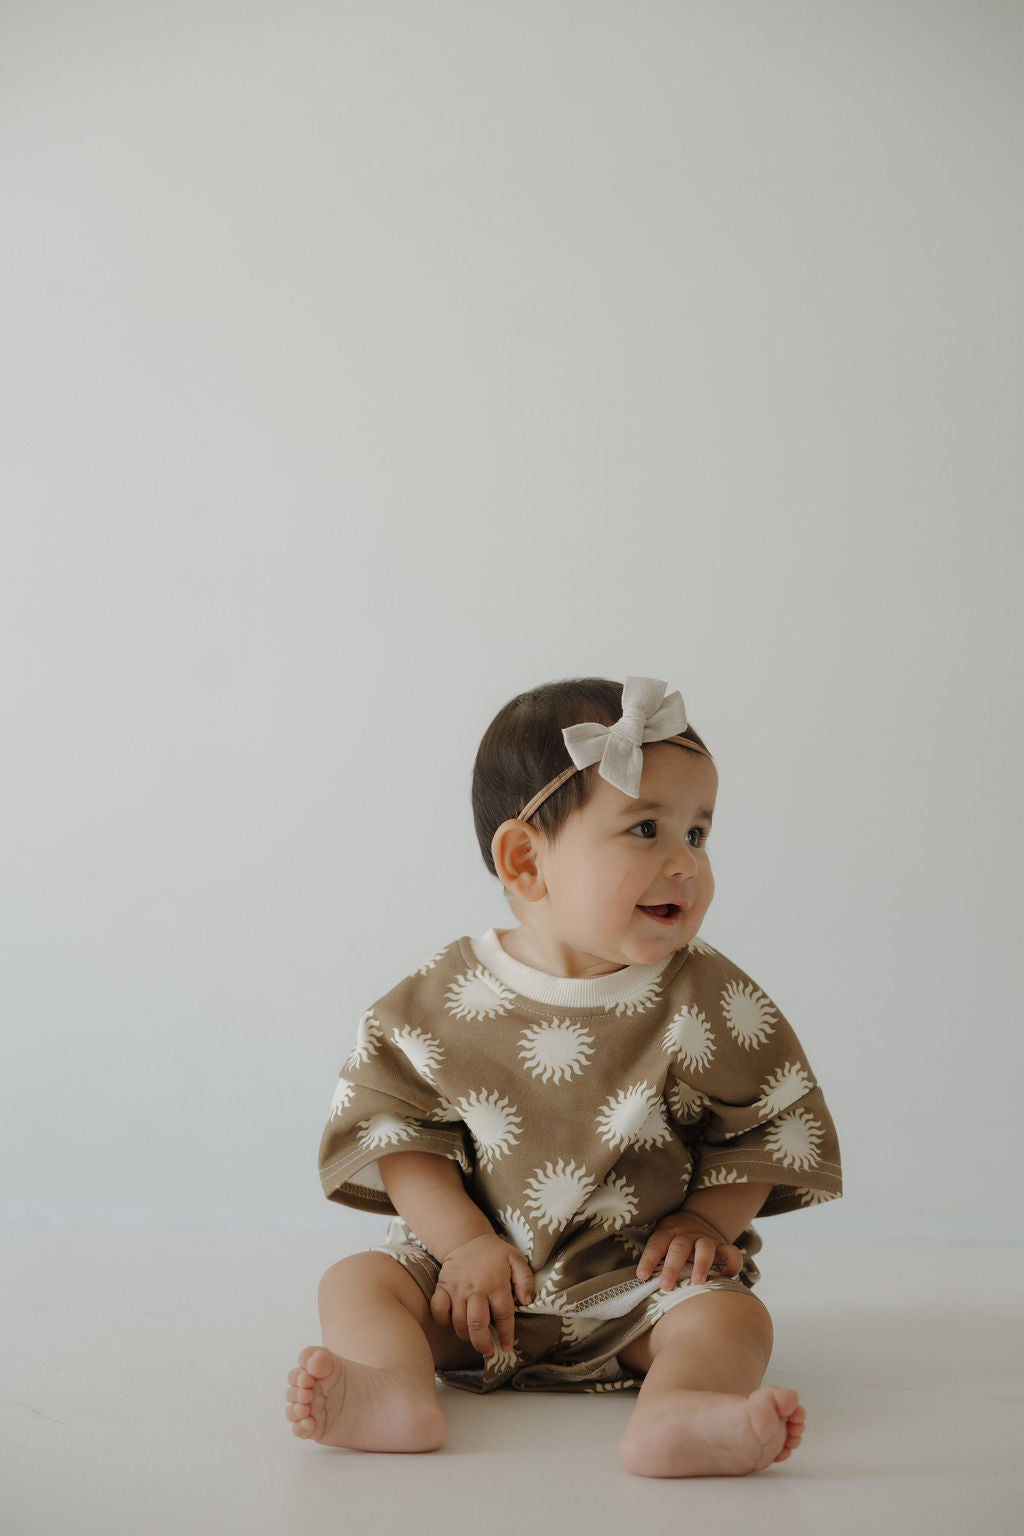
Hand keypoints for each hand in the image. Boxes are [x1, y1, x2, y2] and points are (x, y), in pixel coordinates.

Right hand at [430, 1234, 533, 1356]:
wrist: (466, 1238)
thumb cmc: (494, 1253)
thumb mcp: (516, 1260)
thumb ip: (525, 1280)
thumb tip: (526, 1301)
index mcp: (496, 1284)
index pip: (503, 1315)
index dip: (506, 1334)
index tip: (507, 1347)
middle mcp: (476, 1288)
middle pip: (477, 1324)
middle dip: (483, 1343)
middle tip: (488, 1351)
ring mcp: (457, 1289)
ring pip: (459, 1322)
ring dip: (466, 1336)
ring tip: (474, 1339)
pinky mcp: (442, 1287)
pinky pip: (439, 1310)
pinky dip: (444, 1321)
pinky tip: (452, 1323)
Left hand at [636, 1209, 743, 1290]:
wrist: (699, 1219)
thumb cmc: (673, 1240)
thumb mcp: (662, 1240)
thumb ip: (655, 1258)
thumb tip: (640, 1283)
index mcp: (668, 1232)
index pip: (656, 1243)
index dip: (649, 1258)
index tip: (642, 1275)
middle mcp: (686, 1235)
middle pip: (678, 1247)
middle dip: (672, 1267)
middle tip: (665, 1286)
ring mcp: (705, 1239)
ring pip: (704, 1248)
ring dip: (701, 1264)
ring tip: (697, 1281)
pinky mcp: (722, 1246)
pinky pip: (731, 1253)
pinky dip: (731, 1264)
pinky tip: (726, 1277)